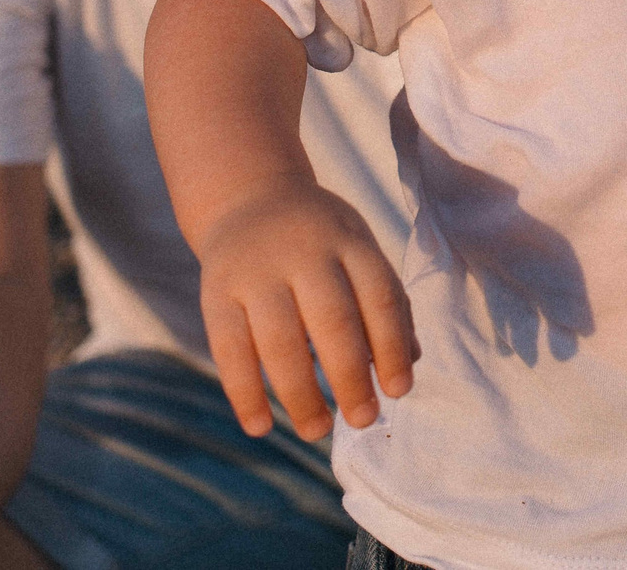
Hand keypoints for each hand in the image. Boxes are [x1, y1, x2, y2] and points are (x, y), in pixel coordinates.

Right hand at [193, 180, 415, 438]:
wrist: (248, 196)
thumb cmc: (320, 240)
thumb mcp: (359, 250)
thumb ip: (387, 302)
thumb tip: (411, 361)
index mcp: (348, 241)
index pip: (379, 296)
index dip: (392, 347)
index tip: (399, 391)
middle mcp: (303, 252)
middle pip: (332, 319)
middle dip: (350, 376)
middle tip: (364, 419)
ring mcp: (255, 272)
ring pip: (280, 340)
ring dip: (301, 394)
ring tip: (317, 430)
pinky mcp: (215, 292)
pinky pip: (229, 350)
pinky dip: (244, 393)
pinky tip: (261, 427)